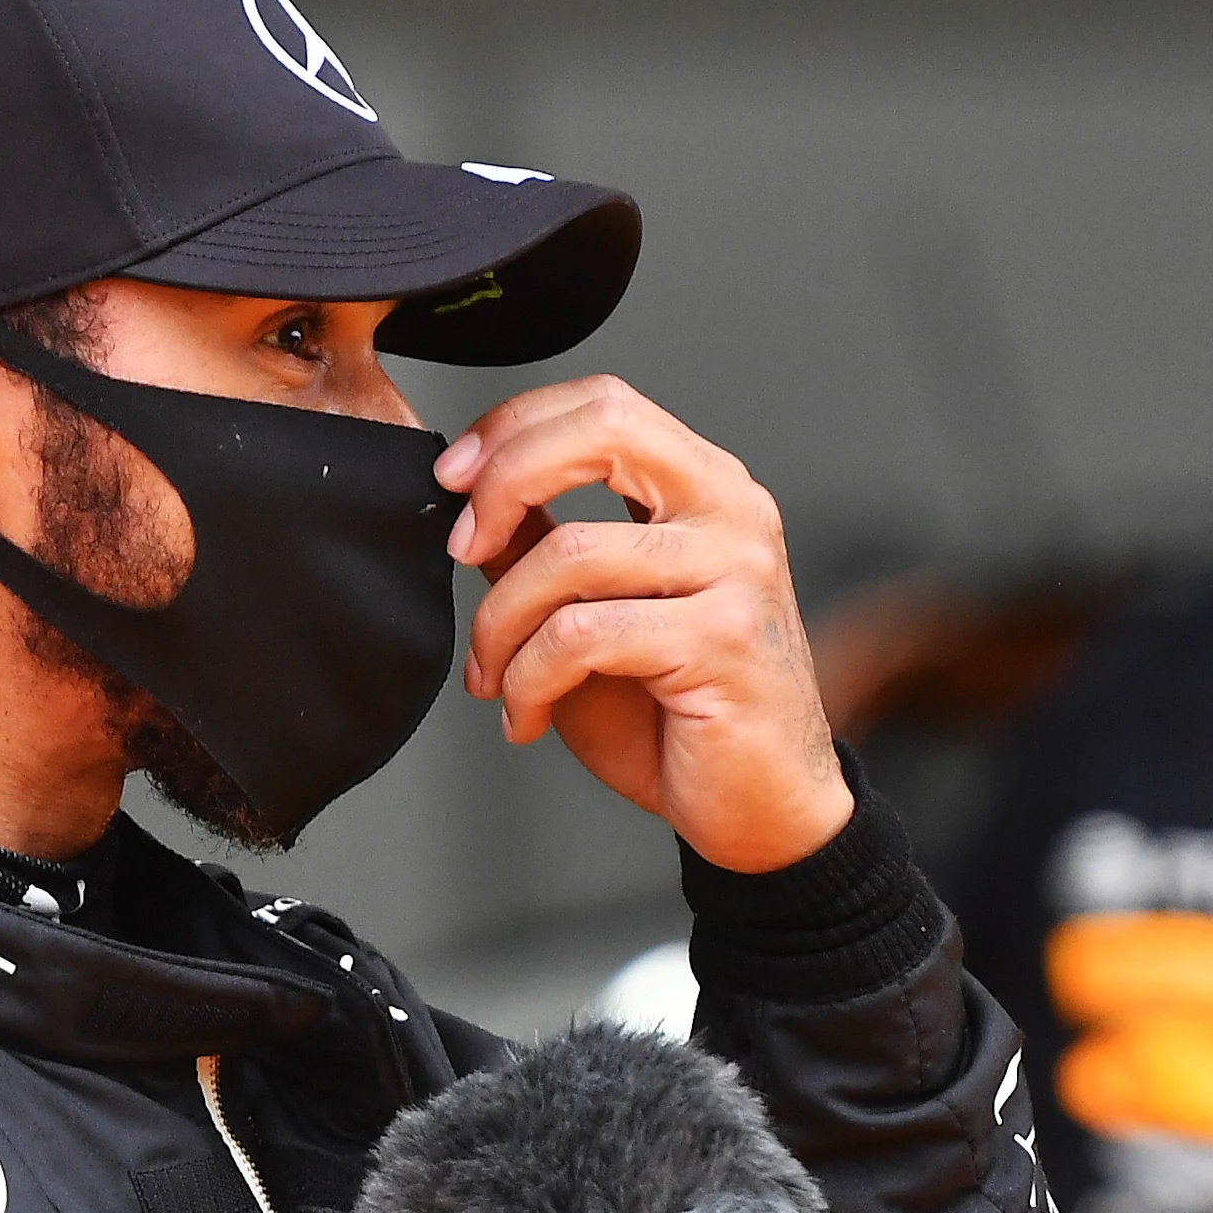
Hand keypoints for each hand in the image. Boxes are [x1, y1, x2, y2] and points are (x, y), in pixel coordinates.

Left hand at [436, 377, 850, 874]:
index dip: (514, 426)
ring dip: (499, 625)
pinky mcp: (721, 641)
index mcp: (706, 487)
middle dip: (503, 480)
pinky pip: (580, 635)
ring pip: (568, 554)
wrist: (760, 809)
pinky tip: (524, 716)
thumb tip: (469, 498)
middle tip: (459, 547)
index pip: (604, 403)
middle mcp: (732, 511)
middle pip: (601, 430)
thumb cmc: (676, 716)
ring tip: (493, 679)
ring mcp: (735, 572)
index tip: (452, 479)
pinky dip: (527, 680)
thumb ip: (543, 546)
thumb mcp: (592, 613)